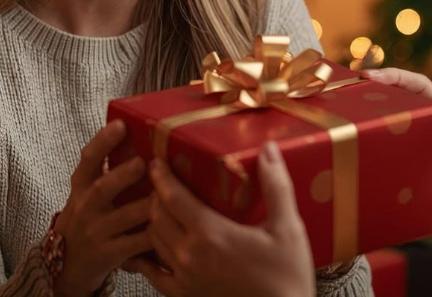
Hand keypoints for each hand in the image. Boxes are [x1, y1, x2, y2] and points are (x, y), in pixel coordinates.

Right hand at [52, 120, 152, 296]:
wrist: (66, 265)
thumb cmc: (88, 217)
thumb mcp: (87, 192)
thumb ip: (108, 170)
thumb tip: (143, 137)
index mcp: (81, 185)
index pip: (88, 159)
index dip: (103, 141)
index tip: (121, 124)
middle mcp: (86, 206)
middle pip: (102, 188)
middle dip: (123, 174)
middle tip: (143, 163)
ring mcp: (96, 231)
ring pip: (123, 218)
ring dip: (145, 206)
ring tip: (165, 194)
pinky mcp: (108, 254)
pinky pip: (132, 244)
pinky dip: (151, 236)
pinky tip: (170, 227)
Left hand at [122, 141, 314, 296]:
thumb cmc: (287, 277)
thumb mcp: (288, 227)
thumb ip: (276, 186)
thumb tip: (268, 149)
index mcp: (210, 234)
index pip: (173, 197)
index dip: (162, 177)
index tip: (156, 162)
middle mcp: (190, 256)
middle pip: (157, 216)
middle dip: (155, 195)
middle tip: (160, 181)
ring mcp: (184, 279)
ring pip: (153, 241)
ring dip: (151, 221)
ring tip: (157, 207)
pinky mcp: (185, 296)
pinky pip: (153, 275)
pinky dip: (145, 258)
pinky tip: (143, 251)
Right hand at [363, 68, 431, 256]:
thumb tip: (411, 123)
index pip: (419, 86)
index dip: (394, 76)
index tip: (368, 76)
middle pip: (402, 103)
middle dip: (377, 95)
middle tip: (351, 95)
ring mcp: (422, 150)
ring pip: (393, 128)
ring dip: (375, 123)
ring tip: (352, 122)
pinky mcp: (412, 171)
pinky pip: (390, 155)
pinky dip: (376, 151)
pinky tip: (362, 155)